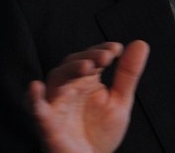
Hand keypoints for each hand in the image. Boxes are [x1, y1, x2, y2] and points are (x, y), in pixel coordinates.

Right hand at [28, 40, 149, 152]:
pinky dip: (33, 99)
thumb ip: (127, 74)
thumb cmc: (101, 132)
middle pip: (72, 64)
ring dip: (70, 70)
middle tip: (106, 57)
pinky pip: (37, 110)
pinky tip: (35, 87)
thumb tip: (141, 43)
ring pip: (57, 79)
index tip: (117, 49)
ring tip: (87, 67)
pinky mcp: (48, 124)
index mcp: (86, 81)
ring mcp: (57, 104)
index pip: (90, 57)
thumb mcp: (120, 102)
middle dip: (88, 57)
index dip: (101, 50)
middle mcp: (69, 88)